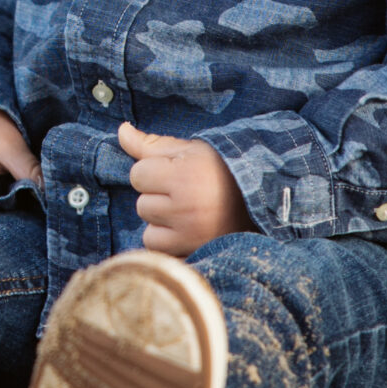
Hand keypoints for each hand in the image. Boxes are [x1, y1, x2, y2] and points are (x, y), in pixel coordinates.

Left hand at [119, 123, 253, 255]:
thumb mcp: (191, 150)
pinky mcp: (196, 256)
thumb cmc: (223, 170)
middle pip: (142, 205)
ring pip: (149, 233)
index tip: (175, 172)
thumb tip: (120, 131)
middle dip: (158, 198)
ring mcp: (191, 237)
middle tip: (186, 194)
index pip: (138, 175)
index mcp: (184, 177)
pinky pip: (163, 254)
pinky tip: (189, 233)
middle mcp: (186, 209)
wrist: (265, 202)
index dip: (152, 171)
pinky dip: (171, 245)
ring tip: (188, 215)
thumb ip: (151, 145)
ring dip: (162, 225)